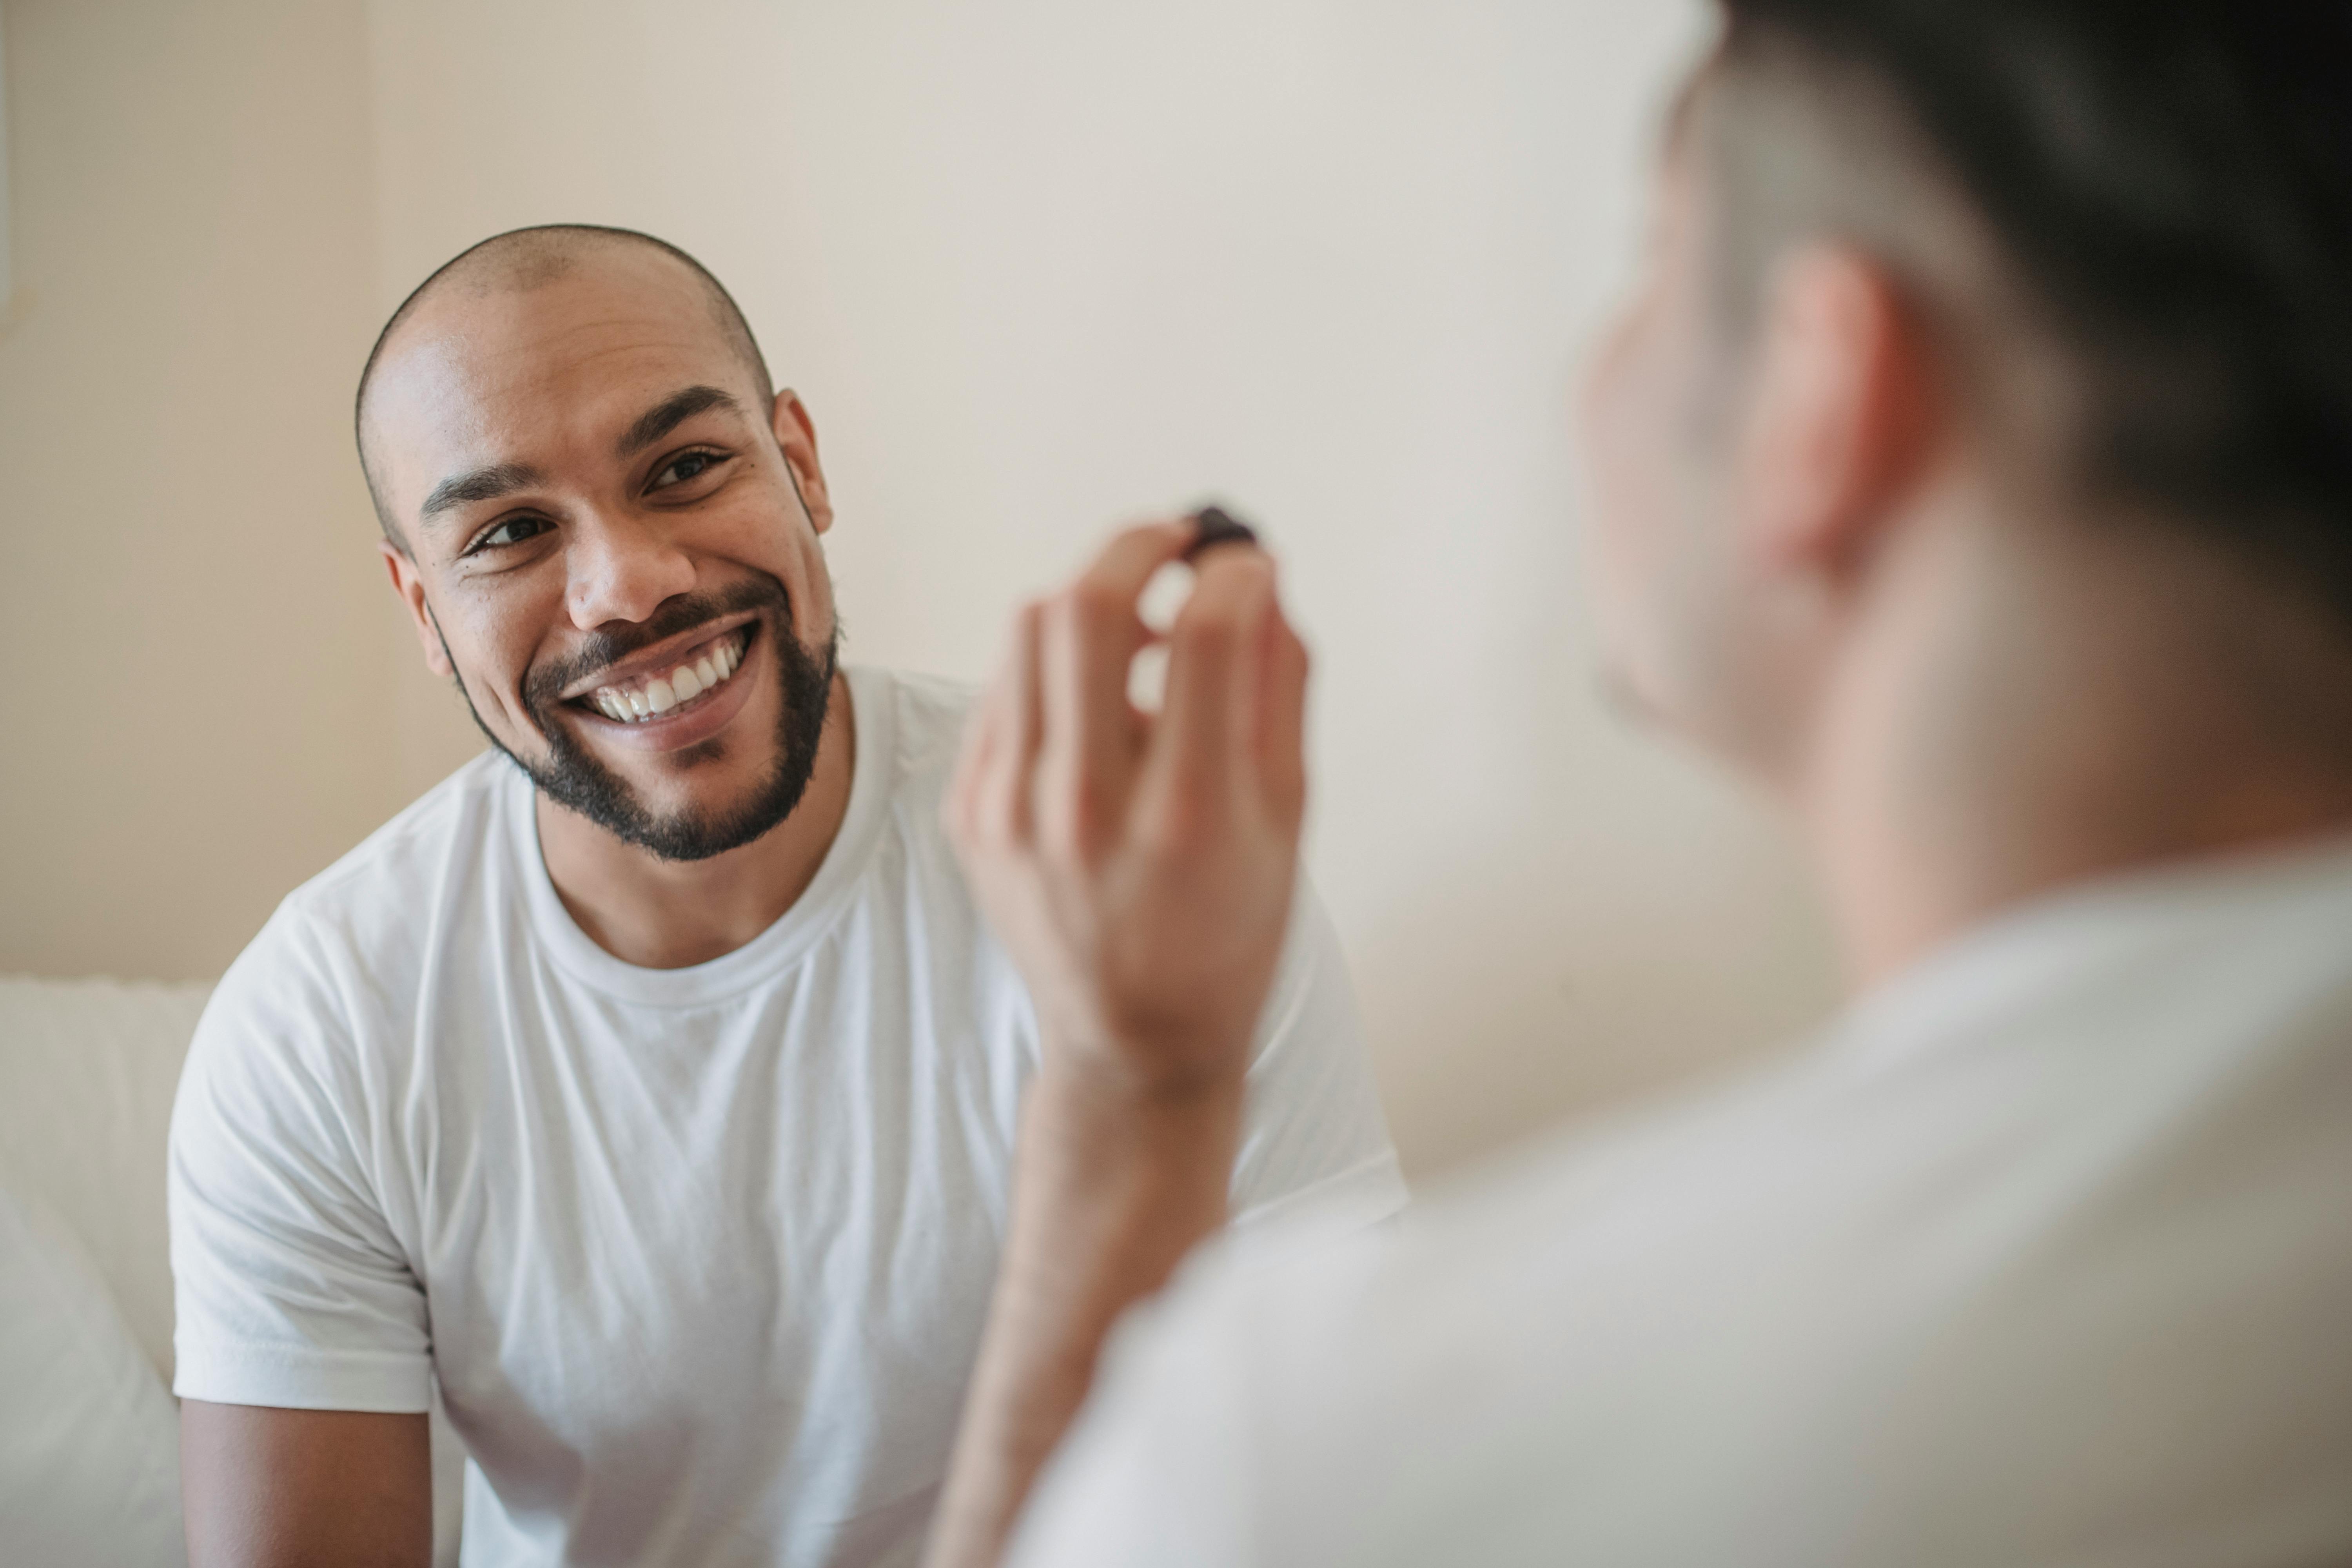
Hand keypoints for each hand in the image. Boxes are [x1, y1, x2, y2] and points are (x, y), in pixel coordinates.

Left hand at [947, 518, 1309, 1096]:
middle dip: (1142, 546)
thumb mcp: (1287, 817)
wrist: (1133, 1041)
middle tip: (1180, 545)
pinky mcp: (969, 812)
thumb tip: (1263, 577)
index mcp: (1184, 815)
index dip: (1232, 572)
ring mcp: (1010, 811)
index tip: (1247, 564)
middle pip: (1088, 606)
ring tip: (1145, 627)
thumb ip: (1280, 687)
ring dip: (1095, 599)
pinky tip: (1098, 702)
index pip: (1203, 635)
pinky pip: (1004, 688)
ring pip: (1031, 629)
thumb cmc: (1227, 931)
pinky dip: (1055, 666)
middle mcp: (1084, 808)